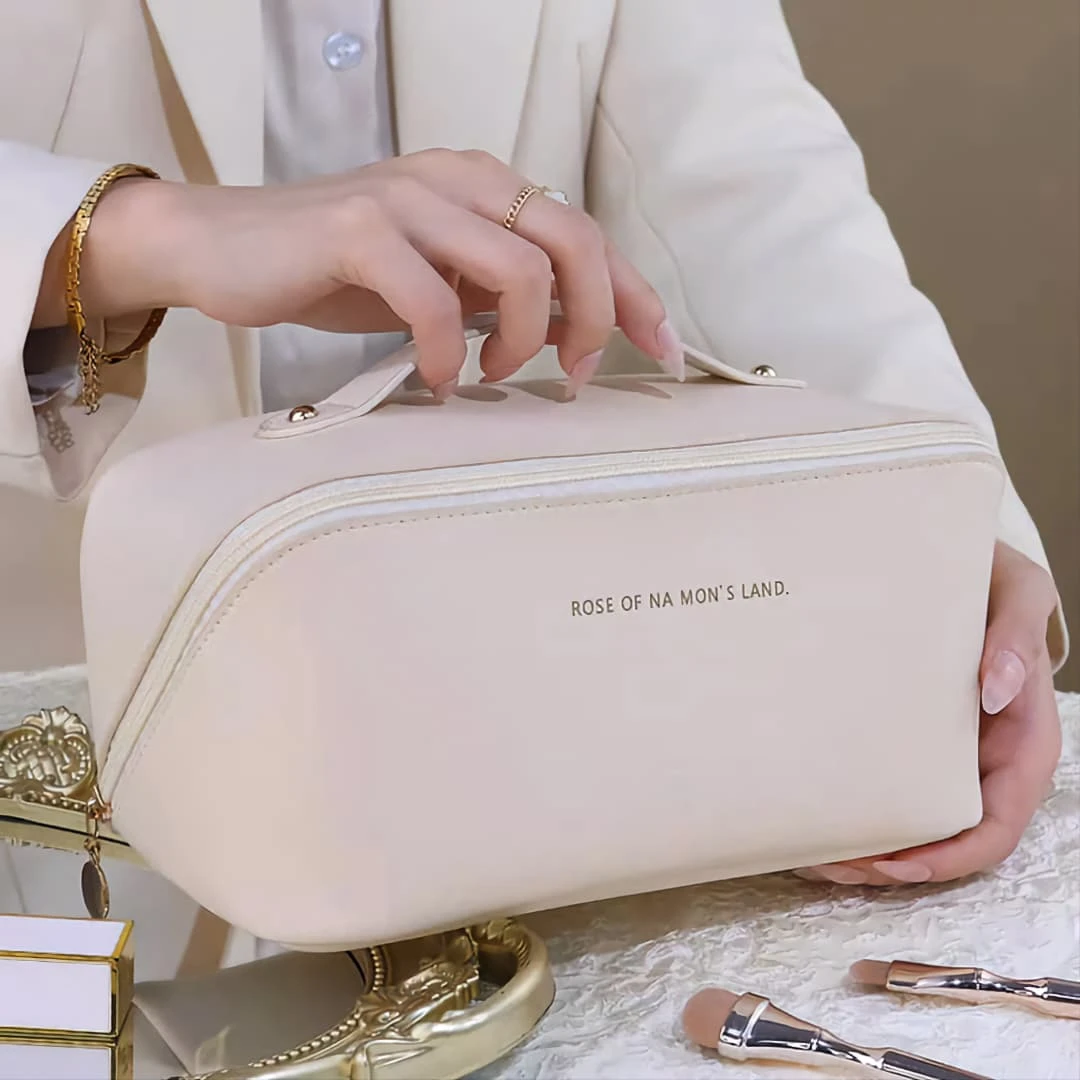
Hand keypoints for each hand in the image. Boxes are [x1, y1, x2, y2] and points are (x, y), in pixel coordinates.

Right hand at [39, 150, 682, 397]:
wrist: (222, 248)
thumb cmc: (334, 271)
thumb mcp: (435, 282)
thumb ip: (497, 294)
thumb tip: (568, 334)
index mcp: (482, 187)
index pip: (585, 234)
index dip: (635, 294)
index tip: (665, 351)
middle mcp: (457, 179)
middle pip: (574, 239)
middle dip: (597, 316)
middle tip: (574, 374)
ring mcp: (408, 199)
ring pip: (519, 267)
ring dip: (520, 339)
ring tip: (486, 371)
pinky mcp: (358, 231)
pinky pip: (433, 300)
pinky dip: (445, 352)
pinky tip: (433, 377)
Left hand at [796, 541, 1061, 886]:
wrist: (958, 561)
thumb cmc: (993, 577)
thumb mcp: (1018, 590)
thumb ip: (1016, 634)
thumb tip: (998, 691)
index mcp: (1021, 740)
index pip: (997, 824)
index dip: (950, 857)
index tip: (897, 866)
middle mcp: (984, 757)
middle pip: (944, 837)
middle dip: (891, 864)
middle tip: (830, 861)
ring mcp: (944, 750)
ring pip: (909, 820)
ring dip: (864, 846)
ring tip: (809, 850)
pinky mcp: (905, 735)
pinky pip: (883, 783)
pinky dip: (851, 807)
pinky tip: (810, 810)